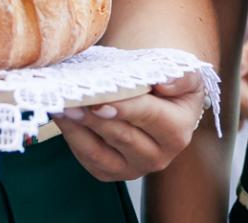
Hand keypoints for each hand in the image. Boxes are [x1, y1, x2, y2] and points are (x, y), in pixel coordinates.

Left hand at [55, 70, 208, 181]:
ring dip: (78, 129)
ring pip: (100, 152)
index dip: (124, 108)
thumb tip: (164, 83)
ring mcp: (132, 168)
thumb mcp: (186, 75)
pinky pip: (88, 159)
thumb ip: (181, 77)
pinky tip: (61, 118)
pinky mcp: (110, 172)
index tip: (100, 101)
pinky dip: (73, 138)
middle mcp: (157, 157)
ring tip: (61, 108)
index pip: (148, 116)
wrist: (159, 103)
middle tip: (70, 101)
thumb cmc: (169, 86)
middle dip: (94, 118)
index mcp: (176, 133)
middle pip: (121, 135)